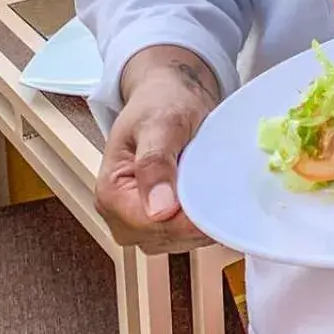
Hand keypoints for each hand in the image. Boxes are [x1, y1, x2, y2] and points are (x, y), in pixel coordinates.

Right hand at [96, 47, 219, 251]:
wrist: (168, 93)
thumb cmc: (160, 102)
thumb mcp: (159, 123)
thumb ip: (156, 162)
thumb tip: (159, 210)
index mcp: (110, 194)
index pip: (152, 225)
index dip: (187, 219)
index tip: (217, 201)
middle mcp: (120, 216)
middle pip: (165, 237)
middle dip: (196, 220)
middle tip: (222, 188)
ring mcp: (140, 222)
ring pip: (178, 240)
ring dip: (203, 220)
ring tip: (218, 187)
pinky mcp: (160, 221)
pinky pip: (185, 234)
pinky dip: (204, 218)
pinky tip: (215, 195)